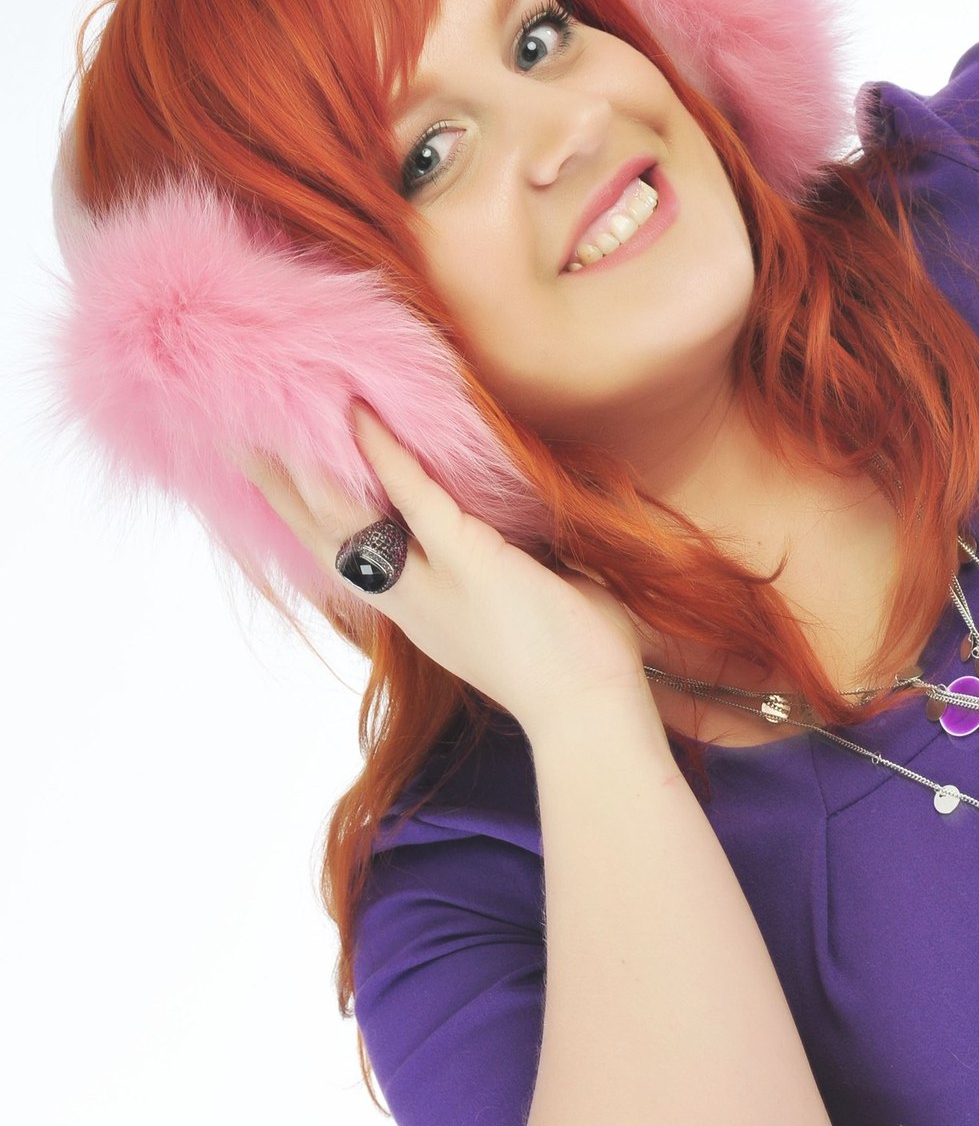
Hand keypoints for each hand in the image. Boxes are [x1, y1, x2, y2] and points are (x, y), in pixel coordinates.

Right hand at [236, 402, 654, 738]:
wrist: (592, 711)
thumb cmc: (574, 666)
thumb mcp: (520, 614)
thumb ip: (504, 574)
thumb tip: (527, 537)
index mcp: (421, 618)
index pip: (351, 564)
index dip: (312, 524)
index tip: (281, 489)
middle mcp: (413, 604)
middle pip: (325, 540)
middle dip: (280, 493)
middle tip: (239, 447)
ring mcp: (435, 582)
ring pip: (349, 520)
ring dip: (308, 466)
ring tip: (273, 418)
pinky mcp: (470, 560)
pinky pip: (416, 496)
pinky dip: (386, 452)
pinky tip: (358, 413)